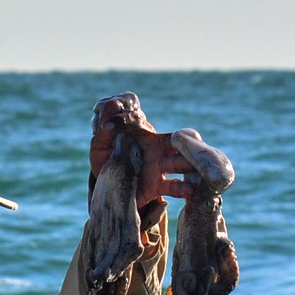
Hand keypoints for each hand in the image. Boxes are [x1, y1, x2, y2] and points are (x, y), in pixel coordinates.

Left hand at [89, 93, 195, 208]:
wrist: (109, 190)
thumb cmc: (107, 162)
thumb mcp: (100, 146)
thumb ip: (105, 129)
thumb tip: (113, 103)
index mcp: (140, 133)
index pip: (136, 121)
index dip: (124, 120)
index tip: (106, 128)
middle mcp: (155, 146)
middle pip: (176, 139)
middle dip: (186, 140)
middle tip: (189, 139)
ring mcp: (159, 165)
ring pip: (180, 161)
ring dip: (188, 163)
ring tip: (194, 167)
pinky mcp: (158, 185)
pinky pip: (175, 186)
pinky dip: (183, 188)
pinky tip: (189, 189)